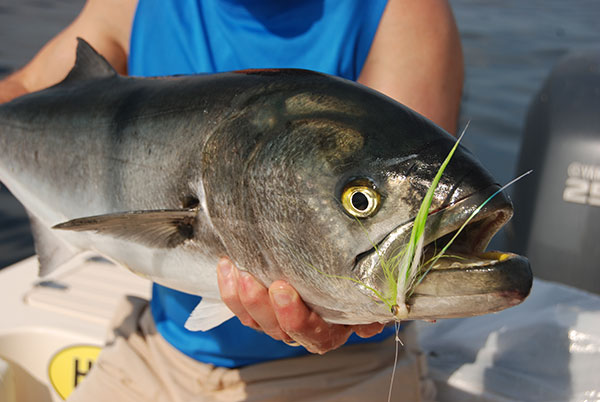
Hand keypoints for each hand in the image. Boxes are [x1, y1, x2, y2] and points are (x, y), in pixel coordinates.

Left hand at [216, 258, 383, 353]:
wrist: (339, 273)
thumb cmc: (354, 285)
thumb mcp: (367, 297)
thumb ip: (371, 311)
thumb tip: (369, 324)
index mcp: (326, 332)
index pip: (310, 332)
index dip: (293, 316)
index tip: (283, 290)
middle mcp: (298, 331)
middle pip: (274, 327)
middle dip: (260, 303)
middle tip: (251, 277)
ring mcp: (275, 320)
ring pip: (253, 318)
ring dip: (240, 296)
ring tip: (235, 269)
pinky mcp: (258, 308)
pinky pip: (239, 305)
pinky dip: (229, 287)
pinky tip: (226, 264)